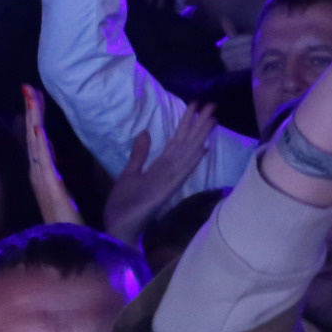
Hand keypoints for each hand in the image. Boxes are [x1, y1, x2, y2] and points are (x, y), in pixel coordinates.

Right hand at [20, 85, 81, 226]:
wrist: (71, 244)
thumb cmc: (69, 223)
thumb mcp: (63, 192)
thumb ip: (57, 176)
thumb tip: (53, 161)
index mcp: (44, 172)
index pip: (37, 139)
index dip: (34, 117)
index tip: (33, 96)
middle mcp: (39, 173)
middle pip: (33, 136)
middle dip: (30, 111)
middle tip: (28, 87)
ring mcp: (43, 179)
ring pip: (36, 143)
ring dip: (33, 120)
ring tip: (31, 97)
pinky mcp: (51, 187)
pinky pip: (44, 160)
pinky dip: (39, 143)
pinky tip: (38, 127)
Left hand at [100, 104, 218, 241]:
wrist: (118, 227)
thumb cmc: (124, 204)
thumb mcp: (129, 173)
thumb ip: (139, 154)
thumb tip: (146, 132)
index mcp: (161, 168)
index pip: (178, 142)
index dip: (187, 123)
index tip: (198, 105)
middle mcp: (169, 173)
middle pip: (186, 144)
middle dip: (199, 125)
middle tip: (213, 104)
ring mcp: (168, 182)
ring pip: (186, 155)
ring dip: (200, 137)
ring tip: (212, 118)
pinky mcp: (163, 192)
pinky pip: (180, 174)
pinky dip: (191, 162)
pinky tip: (202, 149)